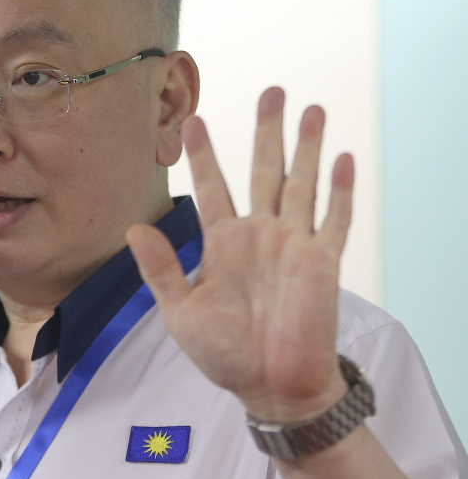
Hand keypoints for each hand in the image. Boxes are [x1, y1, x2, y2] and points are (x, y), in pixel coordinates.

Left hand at [127, 87, 353, 421]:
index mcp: (223, 243)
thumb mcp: (180, 310)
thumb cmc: (224, 353)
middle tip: (271, 90)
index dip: (204, 155)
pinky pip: (333, 221)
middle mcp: (258, 235)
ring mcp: (292, 245)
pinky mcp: (321, 264)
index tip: (193, 120)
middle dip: (266, 131)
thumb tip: (134, 227)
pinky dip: (340, 192)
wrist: (269, 388)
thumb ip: (161, 268)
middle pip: (262, 171)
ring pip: (301, 184)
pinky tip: (343, 159)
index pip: (213, 187)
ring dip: (307, 148)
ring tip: (310, 109)